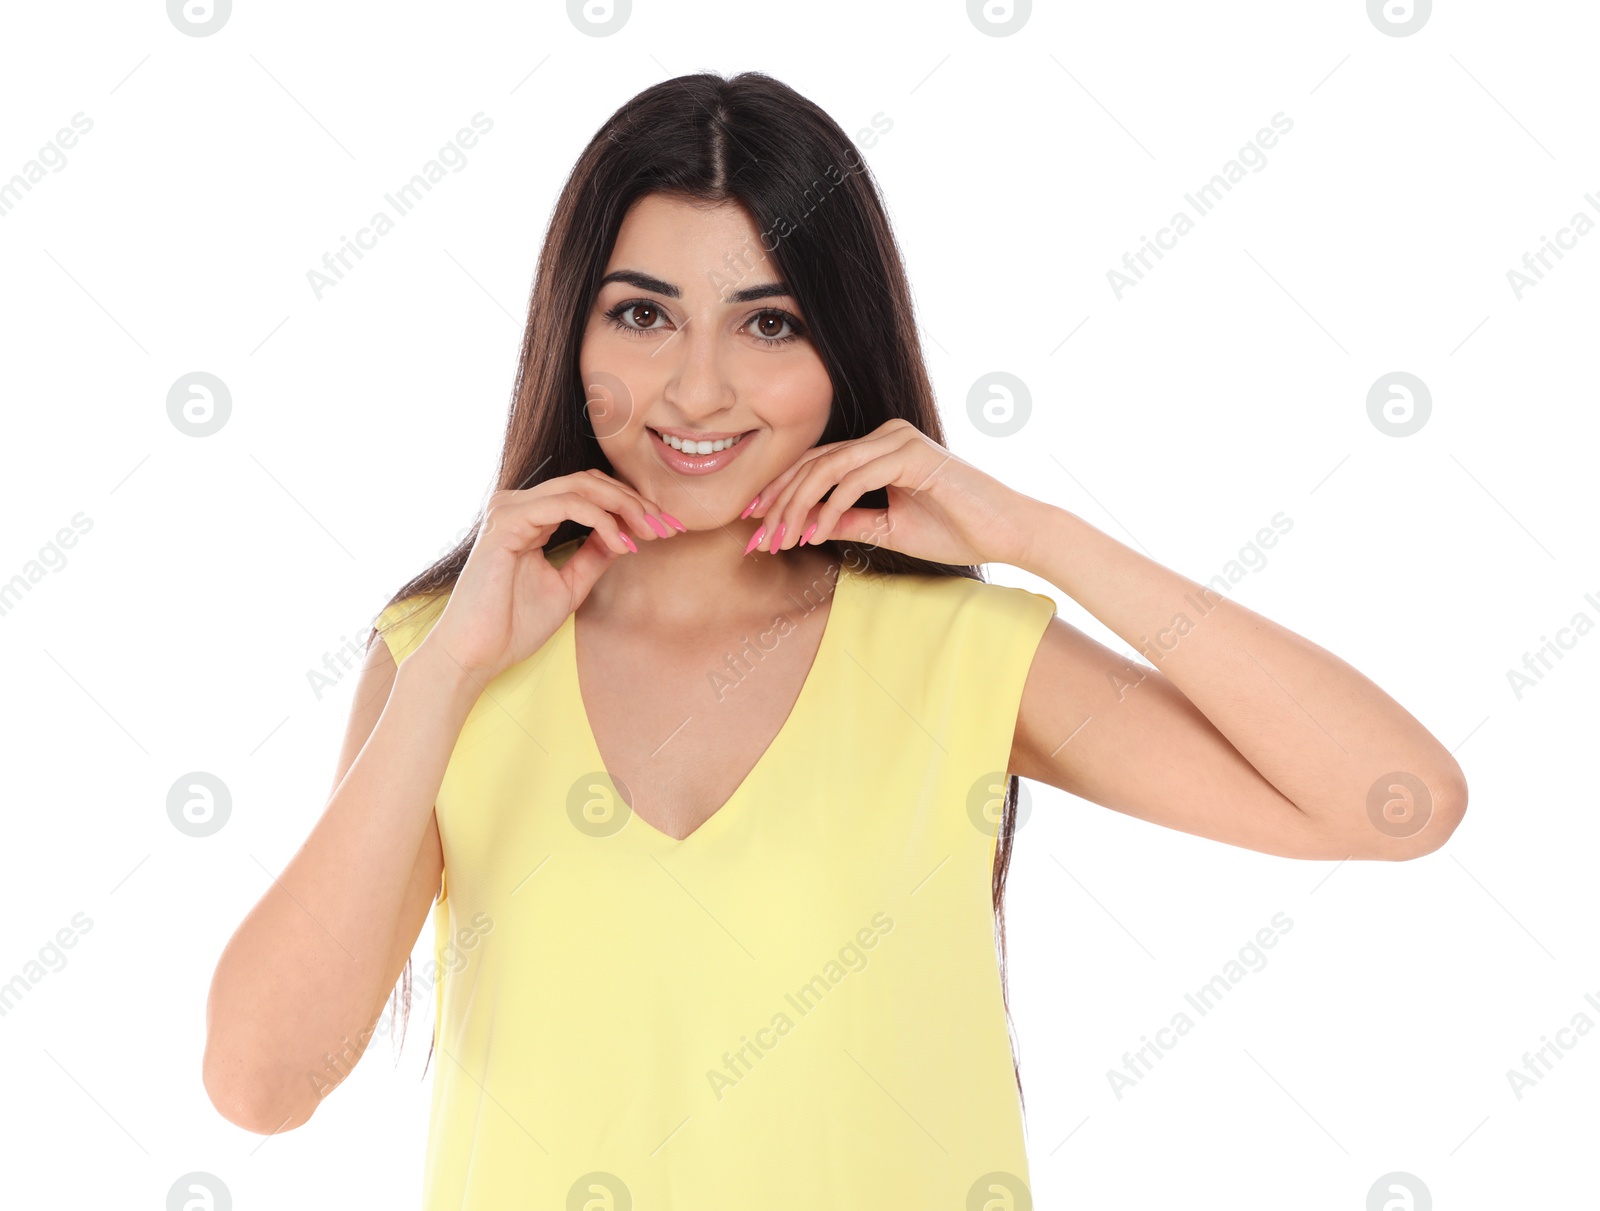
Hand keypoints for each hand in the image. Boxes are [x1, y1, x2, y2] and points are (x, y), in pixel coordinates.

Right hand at [419, 469, 684, 683]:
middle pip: (590, 482)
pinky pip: (567, 505)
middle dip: (635, 502)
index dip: (631, 505)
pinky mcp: (507, 522)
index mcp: (530, 516)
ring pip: (582, 486)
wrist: (476, 655)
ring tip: (650, 532)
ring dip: (625, 507)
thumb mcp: (569, 586)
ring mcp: (510, 509)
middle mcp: (518, 505)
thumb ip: (595, 555)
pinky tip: (622, 542)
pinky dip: (601, 520)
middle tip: (668, 527)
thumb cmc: (513, 626)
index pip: (589, 492)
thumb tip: (628, 533)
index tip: (666, 529)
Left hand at [748, 418, 1034, 567]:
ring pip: (829, 468)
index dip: (781, 494)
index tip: (755, 525)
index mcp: (881, 448)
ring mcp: (899, 440)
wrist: (1006, 531)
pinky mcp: (911, 453)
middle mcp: (886, 435)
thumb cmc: (957, 529)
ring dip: (798, 506)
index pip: (818, 464)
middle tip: (756, 536)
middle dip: (779, 501)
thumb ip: (851, 521)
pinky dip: (831, 507)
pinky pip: (857, 478)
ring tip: (779, 538)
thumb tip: (808, 526)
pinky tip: (815, 534)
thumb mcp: (889, 529)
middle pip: (815, 463)